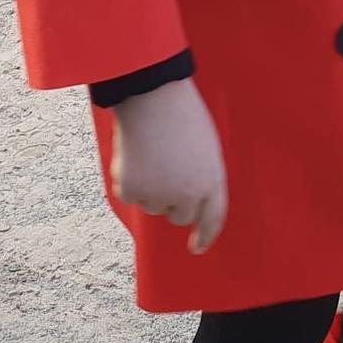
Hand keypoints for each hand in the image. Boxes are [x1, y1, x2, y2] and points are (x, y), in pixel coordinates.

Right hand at [111, 78, 227, 254]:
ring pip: (152, 206)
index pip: (213, 220)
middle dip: (172, 202)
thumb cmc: (180, 111)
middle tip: (165, 173)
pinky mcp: (133, 191)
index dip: (206, 236)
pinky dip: (128, 180)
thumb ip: (202, 173)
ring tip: (151, 153)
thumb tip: (189, 196)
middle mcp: (188, 196)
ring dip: (150, 188)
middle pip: (180, 217)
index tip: (197, 247)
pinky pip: (129, 195)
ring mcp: (159, 195)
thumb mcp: (206, 145)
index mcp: (213, 180)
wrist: (151, 95)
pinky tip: (134, 154)